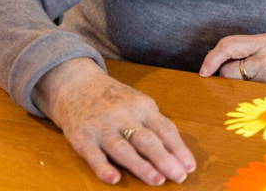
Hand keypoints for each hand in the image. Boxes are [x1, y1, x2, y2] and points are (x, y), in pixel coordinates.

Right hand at [33, 58, 194, 185]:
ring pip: (123, 148)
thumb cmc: (114, 98)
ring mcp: (101, 127)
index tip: (190, 166)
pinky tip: (114, 179)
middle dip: (165, 159)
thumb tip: (175, 150)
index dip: (179, 149)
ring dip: (141, 166)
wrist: (75, 84)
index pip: (165, 129)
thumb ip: (154, 123)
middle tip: (179, 176)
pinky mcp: (81, 137)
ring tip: (157, 180)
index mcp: (142, 107)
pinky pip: (92, 155)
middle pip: (147, 140)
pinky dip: (103, 167)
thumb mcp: (138, 103)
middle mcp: (124, 116)